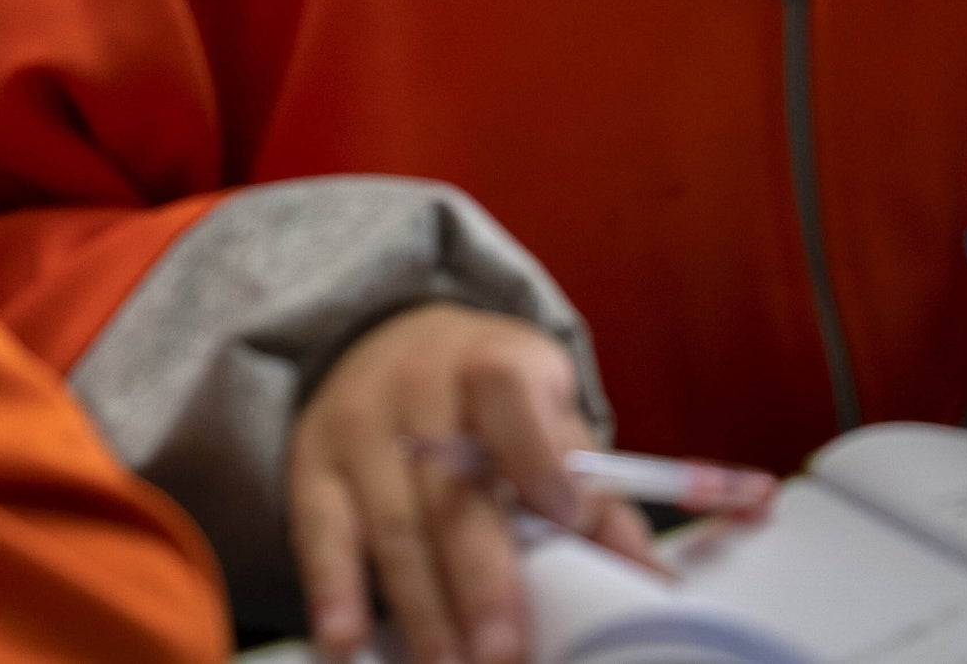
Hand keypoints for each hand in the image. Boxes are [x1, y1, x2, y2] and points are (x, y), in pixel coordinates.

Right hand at [287, 302, 650, 663]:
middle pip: (448, 489)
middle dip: (477, 578)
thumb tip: (655, 583)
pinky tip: (347, 643)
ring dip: (420, 608)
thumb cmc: (491, 398)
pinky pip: (317, 533)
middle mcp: (415, 386)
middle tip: (503, 652)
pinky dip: (332, 593)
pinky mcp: (311, 463)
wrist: (390, 334)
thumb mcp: (551, 417)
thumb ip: (599, 496)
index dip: (534, 456)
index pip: (506, 393)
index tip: (562, 519)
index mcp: (490, 362)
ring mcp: (356, 426)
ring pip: (391, 526)